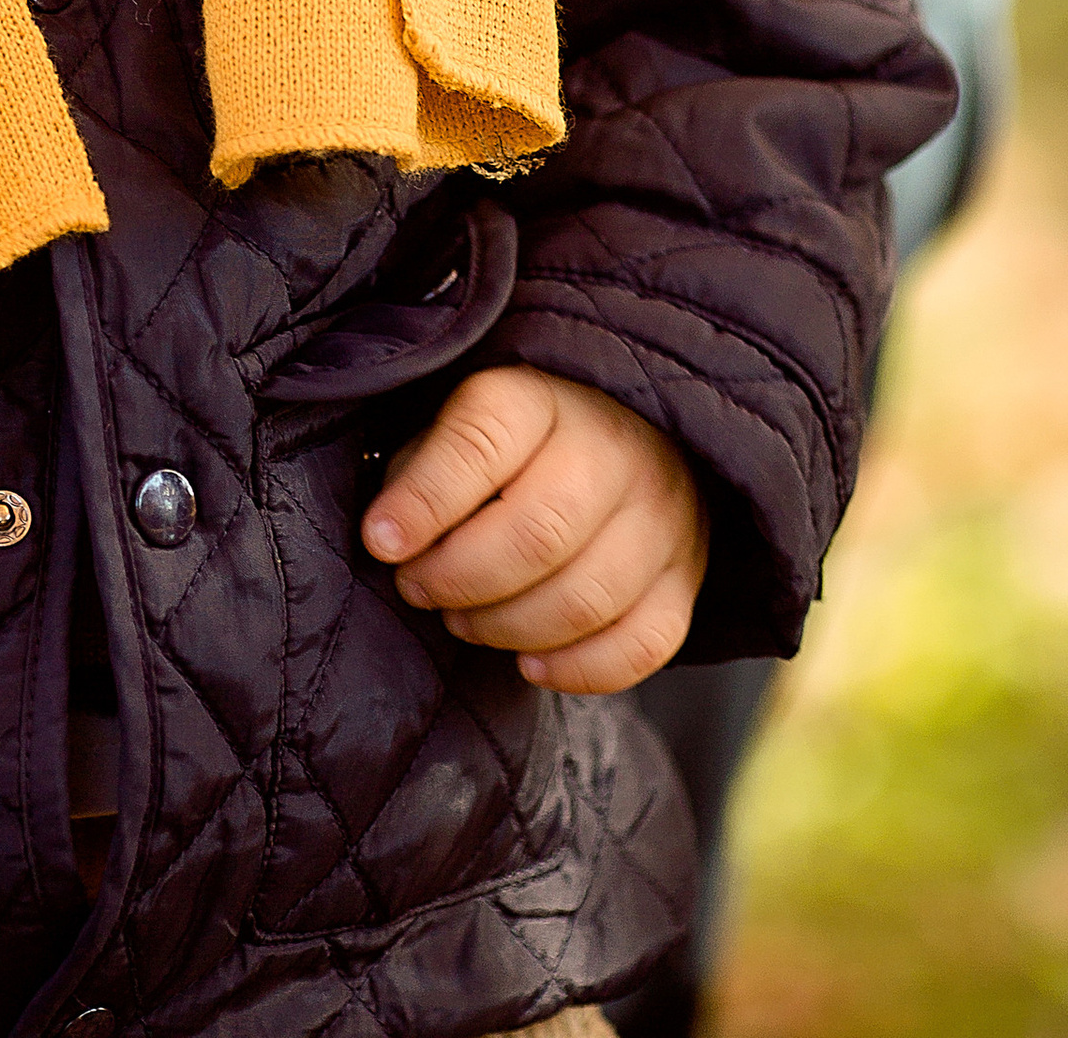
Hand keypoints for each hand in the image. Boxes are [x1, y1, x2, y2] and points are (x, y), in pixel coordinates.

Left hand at [362, 366, 706, 693]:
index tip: (381, 542)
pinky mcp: (686, 578)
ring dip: (506, 628)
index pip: (482, 442)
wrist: (623, 440)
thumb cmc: (513, 446)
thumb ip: (423, 472)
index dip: (425, 500)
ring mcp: (662, 516)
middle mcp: (614, 448)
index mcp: (542, 397)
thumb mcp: (459, 427)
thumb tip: (390, 539)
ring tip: (464, 619)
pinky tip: (528, 661)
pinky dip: (575, 669)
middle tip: (419, 588)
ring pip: (583, 599)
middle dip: (459, 577)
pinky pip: (638, 647)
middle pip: (536, 534)